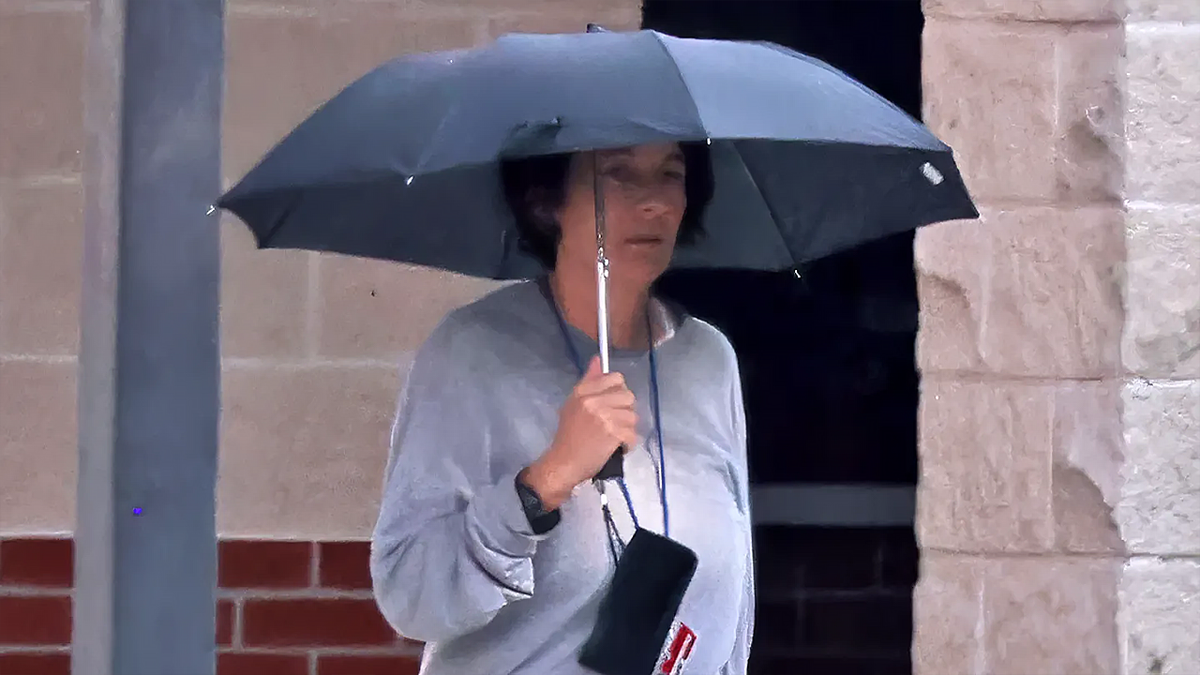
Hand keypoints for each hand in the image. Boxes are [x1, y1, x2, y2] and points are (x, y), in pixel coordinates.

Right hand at [524, 356, 637, 509]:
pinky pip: (632, 434)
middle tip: (614, 423)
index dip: (618, 391)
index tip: (613, 404)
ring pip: (633, 416)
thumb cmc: (568, 435)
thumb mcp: (573, 404)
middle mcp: (593, 400)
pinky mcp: (613, 433)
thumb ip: (589, 381)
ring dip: (627, 429)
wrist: (563, 463)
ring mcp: (604, 416)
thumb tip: (598, 359)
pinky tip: (616, 447)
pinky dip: (627, 444)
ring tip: (614, 437)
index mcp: (583, 391)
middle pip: (628, 396)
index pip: (615, 378)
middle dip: (625, 411)